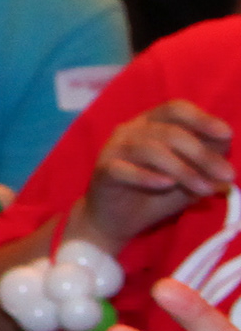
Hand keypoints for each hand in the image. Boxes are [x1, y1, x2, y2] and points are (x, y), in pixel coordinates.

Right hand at [81, 101, 232, 251]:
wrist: (116, 220)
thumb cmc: (154, 195)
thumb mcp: (189, 181)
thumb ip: (206, 171)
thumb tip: (227, 171)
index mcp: (152, 124)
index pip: (176, 110)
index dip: (201, 119)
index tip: (226, 135)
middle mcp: (131, 129)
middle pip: (169, 131)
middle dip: (202, 153)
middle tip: (227, 175)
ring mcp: (114, 148)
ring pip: (151, 150)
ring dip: (183, 169)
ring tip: (205, 189)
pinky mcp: (103, 171)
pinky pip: (124, 169)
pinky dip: (146, 176)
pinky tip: (166, 184)